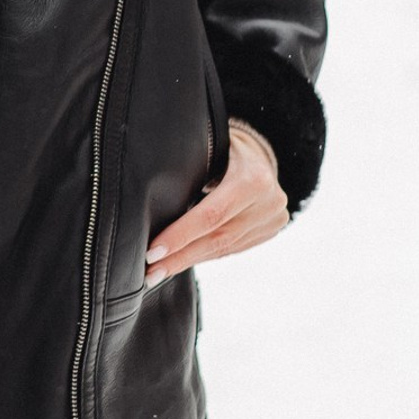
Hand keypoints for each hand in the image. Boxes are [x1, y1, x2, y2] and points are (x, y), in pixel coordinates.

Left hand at [145, 122, 288, 286]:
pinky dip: (205, 256)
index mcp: (253, 179)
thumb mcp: (206, 146)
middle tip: (149, 274)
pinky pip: (233, 248)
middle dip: (179, 258)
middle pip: (217, 238)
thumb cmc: (220, 145)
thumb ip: (186, 169)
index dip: (180, 236)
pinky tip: (182, 262)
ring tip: (159, 273)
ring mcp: (273, 220)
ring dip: (189, 261)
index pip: (211, 215)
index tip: (152, 253)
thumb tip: (146, 196)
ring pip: (224, 248)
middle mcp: (269, 203)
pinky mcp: (269, 231)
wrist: (258, 151)